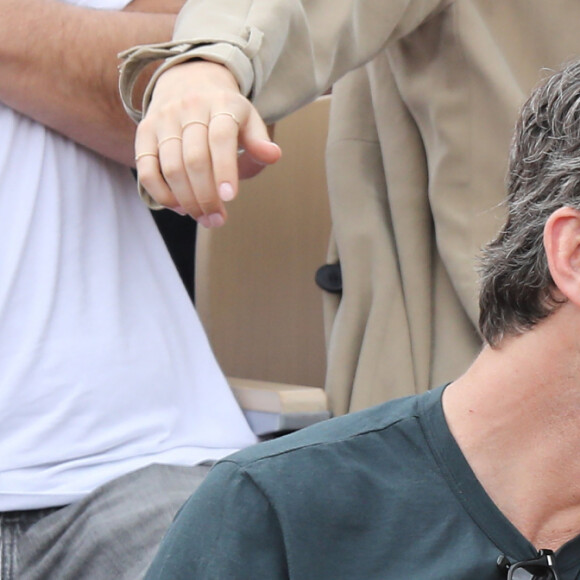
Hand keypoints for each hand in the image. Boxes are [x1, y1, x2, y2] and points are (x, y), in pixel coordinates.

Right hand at [134, 60, 281, 226]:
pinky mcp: (145, 131)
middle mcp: (189, 108)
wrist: (190, 79)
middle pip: (194, 159)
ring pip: (171, 167)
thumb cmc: (226, 112)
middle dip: (206, 196)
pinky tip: (179, 208)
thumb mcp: (248, 119)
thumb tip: (273, 155)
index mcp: (221, 103)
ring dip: (187, 200)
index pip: (221, 137)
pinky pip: (146, 169)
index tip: (229, 198)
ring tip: (203, 218)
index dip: (224, 169)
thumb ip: (259, 141)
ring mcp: (164, 119)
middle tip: (217, 220)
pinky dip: (161, 193)